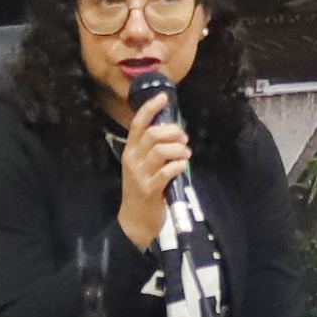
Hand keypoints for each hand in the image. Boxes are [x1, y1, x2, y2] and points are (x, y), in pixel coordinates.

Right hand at [115, 97, 192, 249]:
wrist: (135, 219)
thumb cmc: (143, 189)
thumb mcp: (143, 166)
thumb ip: (153, 150)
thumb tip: (174, 132)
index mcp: (130, 151)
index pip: (138, 124)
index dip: (150, 108)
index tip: (163, 97)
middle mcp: (133, 160)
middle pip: (153, 134)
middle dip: (173, 132)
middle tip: (184, 140)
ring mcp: (140, 175)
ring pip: (161, 151)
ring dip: (179, 150)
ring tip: (186, 155)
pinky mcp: (150, 189)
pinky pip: (167, 171)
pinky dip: (179, 165)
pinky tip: (183, 166)